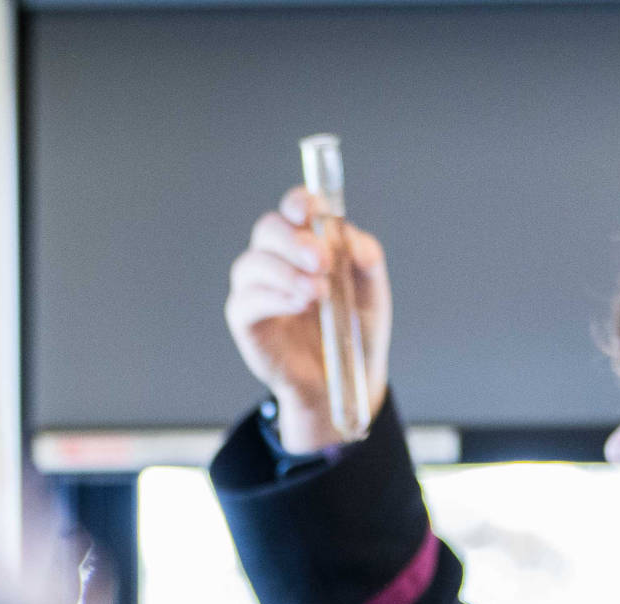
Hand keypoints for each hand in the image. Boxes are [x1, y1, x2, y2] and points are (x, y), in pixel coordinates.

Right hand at [225, 189, 394, 455]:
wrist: (344, 383)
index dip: (299, 202)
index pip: (295, 209)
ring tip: (317, 293)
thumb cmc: (355, 333)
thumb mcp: (373, 295)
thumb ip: (367, 263)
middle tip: (322, 261)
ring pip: (252, 263)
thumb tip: (354, 242)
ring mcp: (258, 289)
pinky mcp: (247, 321)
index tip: (312, 211)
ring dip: (284, 272)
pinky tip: (298, 304)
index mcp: (307, 244)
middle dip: (293, 240)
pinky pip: (247, 301)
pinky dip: (273, 297)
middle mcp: (278, 260)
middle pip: (268, 229)